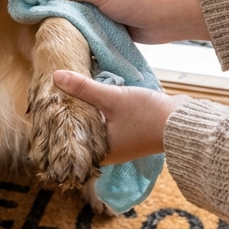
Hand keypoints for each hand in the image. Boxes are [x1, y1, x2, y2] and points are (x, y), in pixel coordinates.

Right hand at [49, 0, 210, 43]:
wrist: (165, 18)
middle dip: (54, 3)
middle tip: (36, 16)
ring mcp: (103, 4)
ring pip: (78, 10)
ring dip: (68, 18)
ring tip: (49, 28)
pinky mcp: (109, 20)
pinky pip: (89, 23)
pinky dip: (80, 28)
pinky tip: (68, 36)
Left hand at [53, 69, 188, 163]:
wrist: (183, 122)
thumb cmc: (147, 116)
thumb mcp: (112, 98)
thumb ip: (84, 88)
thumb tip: (56, 76)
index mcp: (99, 152)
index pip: (69, 138)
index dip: (57, 121)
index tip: (45, 104)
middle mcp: (106, 152)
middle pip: (80, 131)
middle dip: (70, 113)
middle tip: (55, 93)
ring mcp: (118, 144)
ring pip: (93, 125)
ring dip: (85, 109)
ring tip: (70, 90)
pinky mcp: (127, 133)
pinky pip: (105, 121)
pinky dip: (98, 109)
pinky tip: (93, 94)